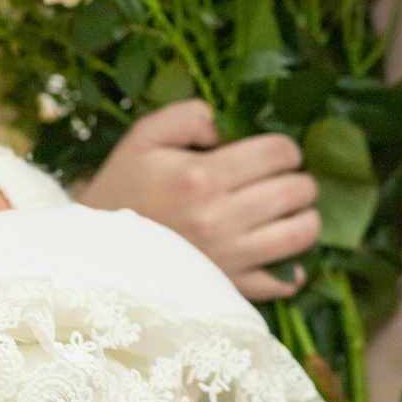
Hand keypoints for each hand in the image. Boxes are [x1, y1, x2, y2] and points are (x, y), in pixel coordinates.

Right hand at [78, 101, 317, 298]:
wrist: (97, 251)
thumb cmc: (124, 189)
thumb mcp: (144, 137)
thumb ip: (188, 116)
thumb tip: (225, 125)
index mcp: (203, 176)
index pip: (278, 153)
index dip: (286, 148)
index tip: (276, 153)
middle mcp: (222, 218)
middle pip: (298, 191)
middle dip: (299, 178)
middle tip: (284, 179)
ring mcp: (231, 257)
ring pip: (301, 234)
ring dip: (305, 217)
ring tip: (289, 211)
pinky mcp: (231, 286)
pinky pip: (282, 281)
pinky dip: (292, 268)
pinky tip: (279, 252)